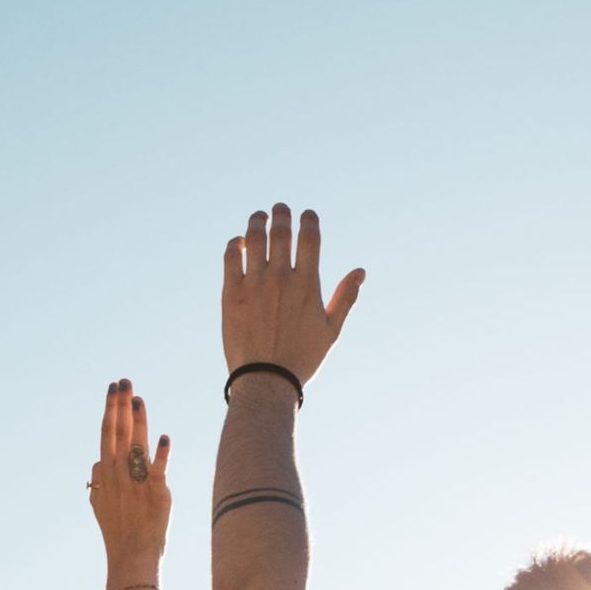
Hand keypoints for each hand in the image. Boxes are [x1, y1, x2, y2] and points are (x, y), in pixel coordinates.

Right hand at [89, 381, 170, 574]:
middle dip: (120, 404)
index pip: (107, 433)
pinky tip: (164, 437)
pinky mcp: (156, 492)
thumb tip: (97, 460)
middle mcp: (119, 473)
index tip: (113, 389)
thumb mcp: (99, 502)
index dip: (110, 409)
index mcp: (106, 472)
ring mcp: (136, 481)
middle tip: (124, 381)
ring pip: (136, 443)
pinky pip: (158, 469)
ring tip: (139, 398)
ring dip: (138, 419)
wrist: (131, 554)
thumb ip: (98, 479)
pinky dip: (160, 453)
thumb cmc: (117, 530)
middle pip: (118, 431)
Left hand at [222, 202, 364, 390]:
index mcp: (307, 286)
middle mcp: (280, 279)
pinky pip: (230, 257)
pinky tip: (240, 242)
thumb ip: (346, 297)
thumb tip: (360, 271)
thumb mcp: (331, 330)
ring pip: (253, 239)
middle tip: (281, 208)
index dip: (309, 219)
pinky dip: (235, 244)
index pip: (309, 238)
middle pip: (280, 232)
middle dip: (282, 214)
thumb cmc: (302, 358)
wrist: (265, 381)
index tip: (307, 214)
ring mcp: (254, 284)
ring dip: (257, 222)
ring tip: (260, 217)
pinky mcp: (231, 293)